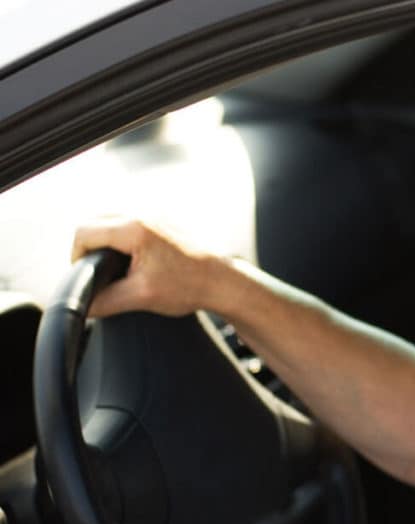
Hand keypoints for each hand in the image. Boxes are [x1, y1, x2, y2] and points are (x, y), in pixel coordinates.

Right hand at [71, 216, 221, 317]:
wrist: (225, 282)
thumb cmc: (190, 286)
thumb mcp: (142, 297)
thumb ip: (106, 301)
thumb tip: (84, 306)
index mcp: (135, 228)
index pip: (83, 232)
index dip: (77, 256)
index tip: (86, 276)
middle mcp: (143, 215)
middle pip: (95, 223)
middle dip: (90, 248)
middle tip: (98, 273)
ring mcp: (155, 215)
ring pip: (112, 222)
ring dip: (106, 242)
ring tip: (115, 268)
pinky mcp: (164, 221)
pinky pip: (130, 224)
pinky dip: (124, 240)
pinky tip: (133, 261)